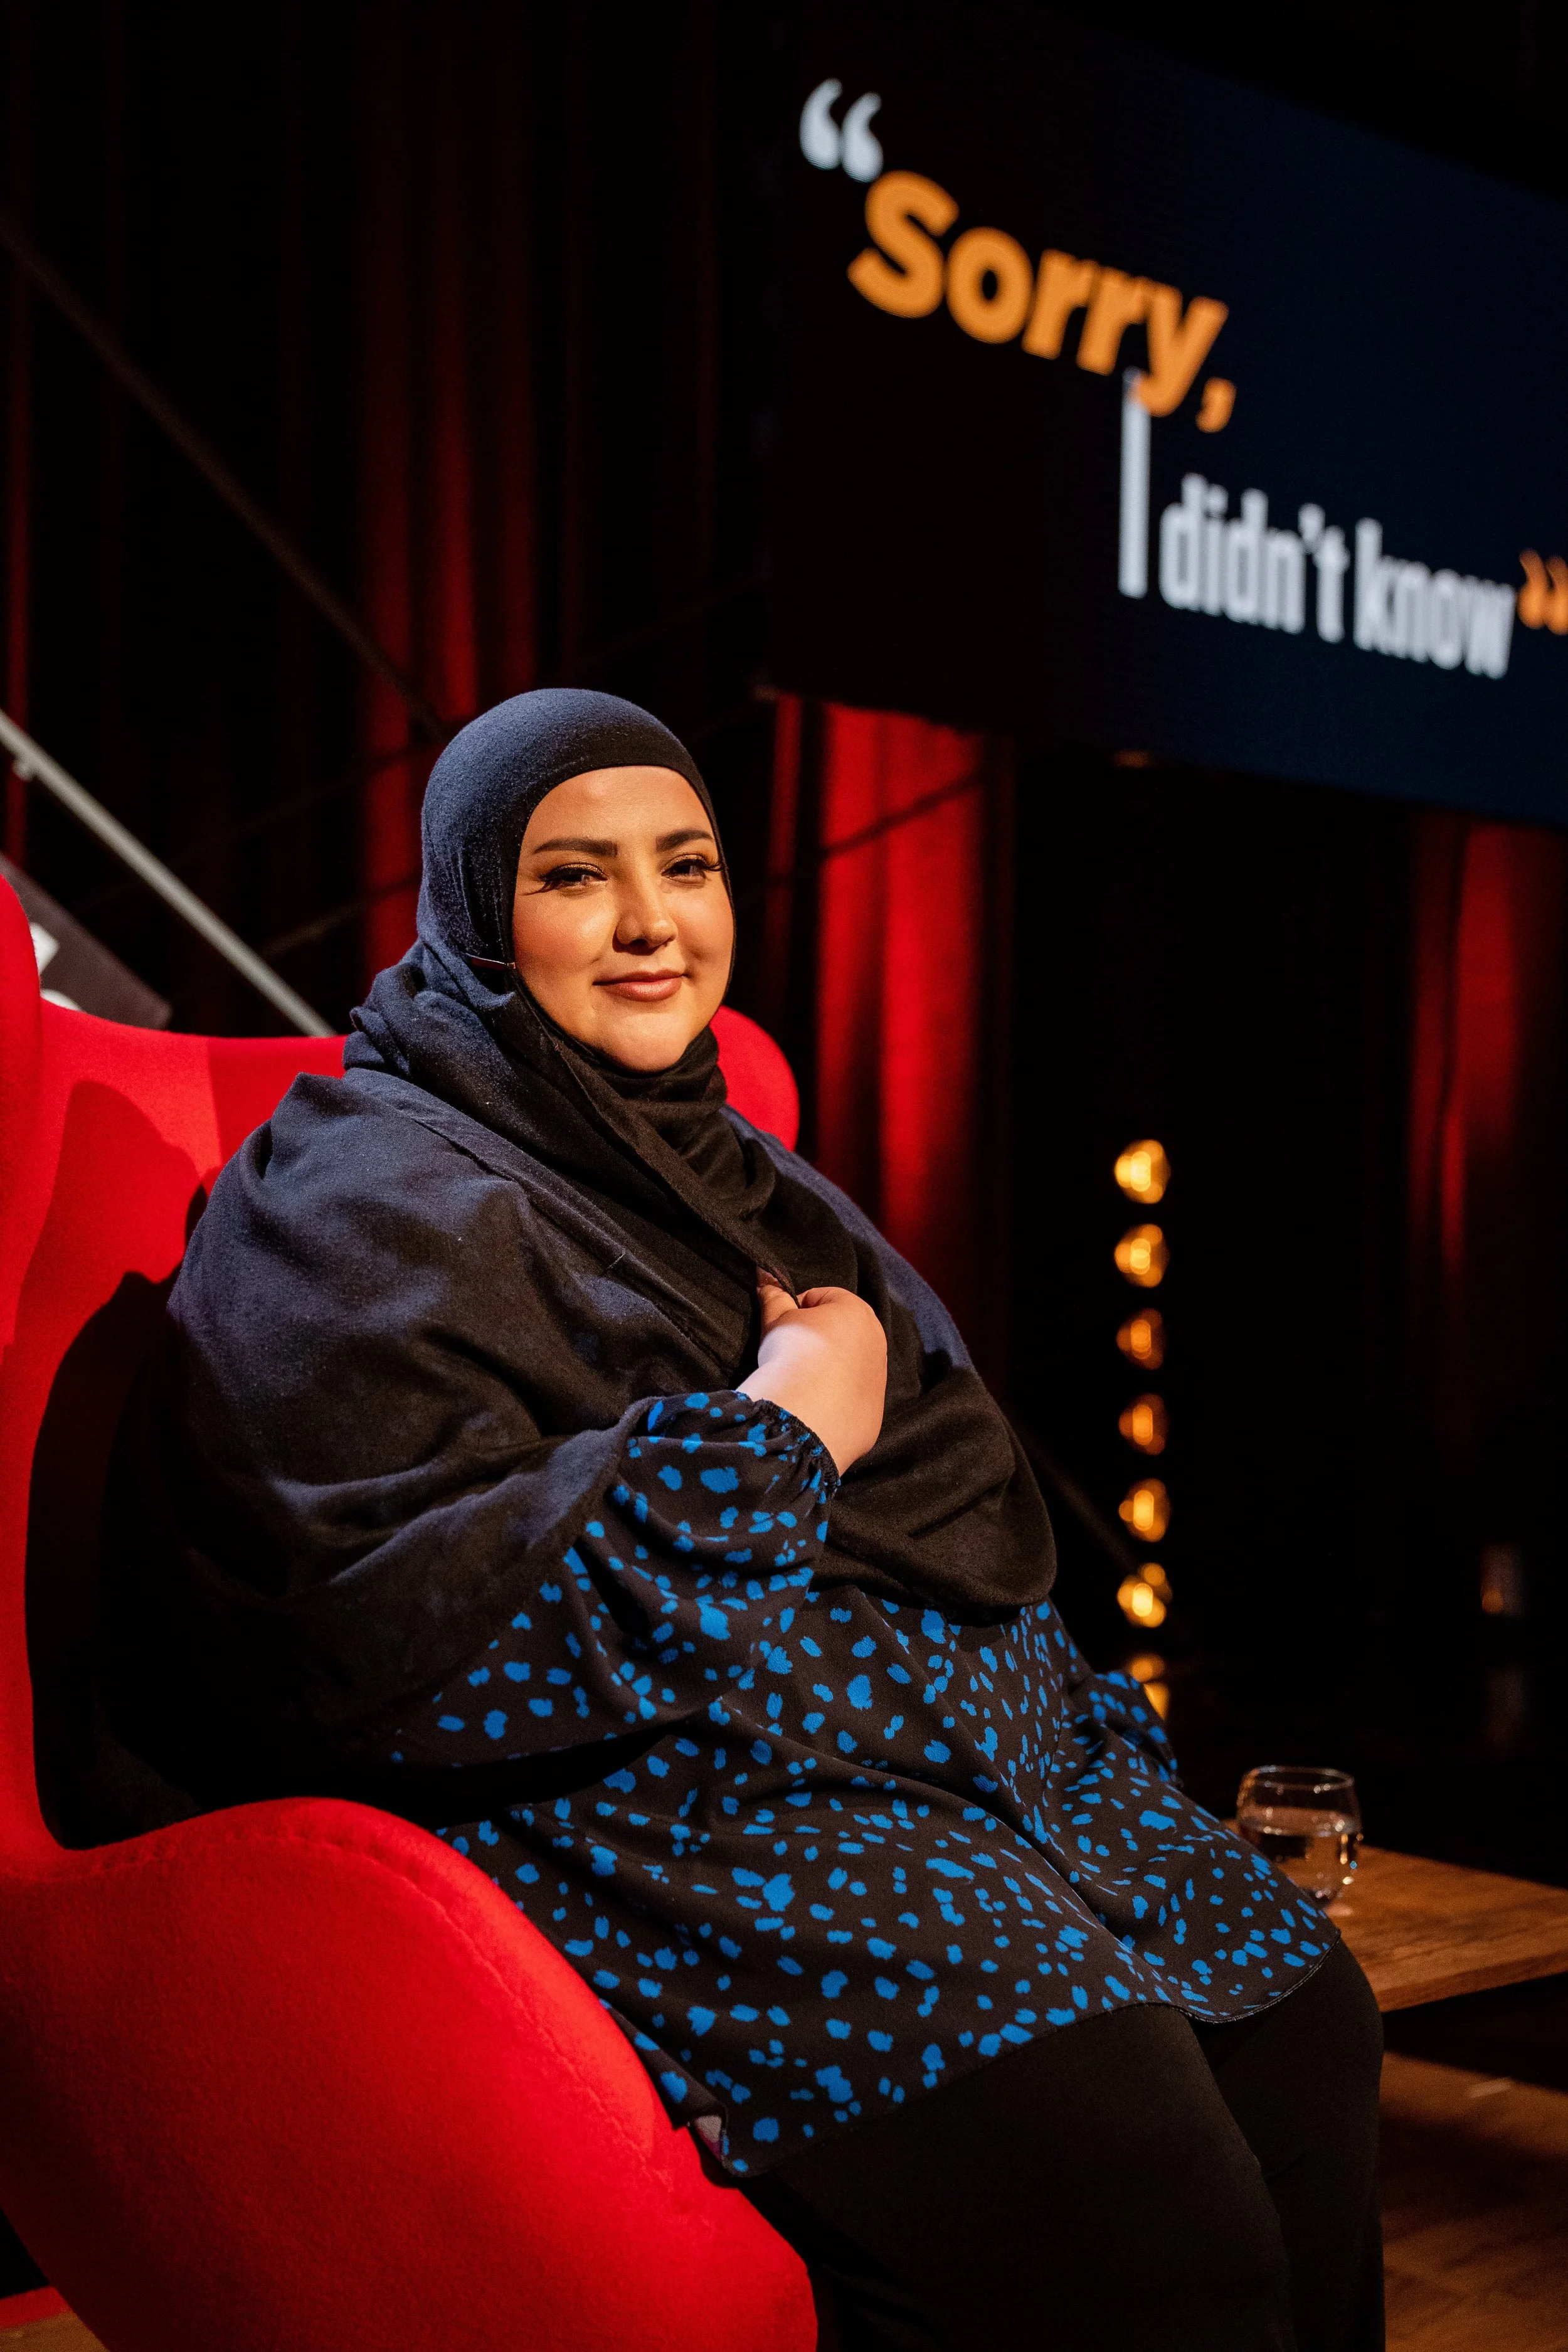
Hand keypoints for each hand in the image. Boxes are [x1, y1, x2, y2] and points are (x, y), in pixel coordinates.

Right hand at [737, 1274, 886, 1475]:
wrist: (807, 1413)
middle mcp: (876, 1338)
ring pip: (849, 1362)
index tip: (783, 1328)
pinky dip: (837, 1394)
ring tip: (803, 1380)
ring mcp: (879, 1374)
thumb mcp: (776, 1319)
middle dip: (817, 1337)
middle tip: (791, 1354)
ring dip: (828, 1366)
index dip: (796, 1309)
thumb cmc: (792, 1355)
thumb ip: (773, 1296)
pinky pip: (852, 1393)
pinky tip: (817, 1402)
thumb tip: (766, 1276)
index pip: (821, 1297)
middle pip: (840, 1329)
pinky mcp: (875, 1407)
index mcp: (856, 1308)